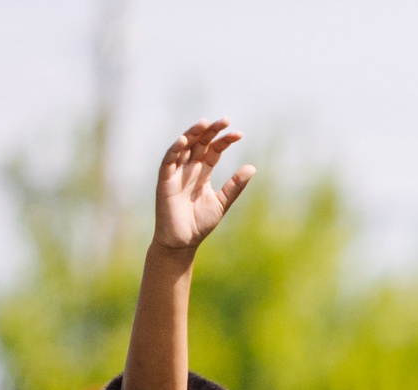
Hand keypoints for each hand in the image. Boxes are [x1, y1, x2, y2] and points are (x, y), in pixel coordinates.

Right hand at [151, 120, 253, 256]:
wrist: (183, 242)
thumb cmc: (199, 224)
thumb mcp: (222, 202)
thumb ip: (235, 186)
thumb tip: (252, 167)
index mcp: (202, 173)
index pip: (213, 150)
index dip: (224, 141)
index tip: (239, 134)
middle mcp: (189, 169)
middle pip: (199, 143)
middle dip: (211, 131)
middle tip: (225, 120)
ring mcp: (176, 173)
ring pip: (183, 147)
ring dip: (192, 134)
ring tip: (204, 123)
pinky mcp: (164, 180)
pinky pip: (168, 161)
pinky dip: (174, 150)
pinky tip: (184, 140)